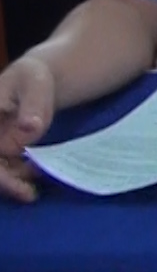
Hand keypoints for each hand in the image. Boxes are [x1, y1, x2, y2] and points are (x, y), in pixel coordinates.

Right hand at [0, 57, 54, 202]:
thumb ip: (33, 104)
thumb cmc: (32, 78)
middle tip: (27, 193)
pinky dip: (19, 179)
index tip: (6, 174)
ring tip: (33, 191)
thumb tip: (30, 127)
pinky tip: (35, 181)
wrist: (38, 82)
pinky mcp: (4, 153)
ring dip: (12, 184)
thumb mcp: (35, 83)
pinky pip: (7, 171)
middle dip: (4, 181)